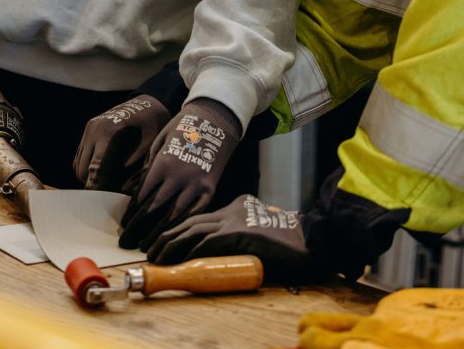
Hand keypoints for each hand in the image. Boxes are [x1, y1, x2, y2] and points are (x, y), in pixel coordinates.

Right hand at [74, 95, 170, 190]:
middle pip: (84, 171)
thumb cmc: (152, 127)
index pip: (96, 169)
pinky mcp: (87, 130)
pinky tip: (103, 171)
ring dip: (89, 178)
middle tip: (110, 195)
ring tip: (108, 183)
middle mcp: (93, 130)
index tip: (96, 206)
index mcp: (108, 134)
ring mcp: (88, 129)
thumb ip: (130, 172)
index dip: (95, 189)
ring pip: (79, 166)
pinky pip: (80, 157)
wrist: (148, 104)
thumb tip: (117, 194)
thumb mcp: (146, 150)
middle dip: (94, 185)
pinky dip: (87, 168)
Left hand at [118, 98, 240, 250]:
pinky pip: (194, 213)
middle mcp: (179, 177)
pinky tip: (171, 235)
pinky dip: (181, 225)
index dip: (132, 212)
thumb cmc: (182, 129)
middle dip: (139, 226)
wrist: (215, 121)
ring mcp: (196, 185)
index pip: (143, 195)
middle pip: (155, 209)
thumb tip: (129, 190)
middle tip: (127, 241)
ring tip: (146, 245)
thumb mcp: (160, 142)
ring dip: (158, 232)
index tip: (123, 224)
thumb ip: (147, 167)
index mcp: (163, 164)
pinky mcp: (210, 190)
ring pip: (174, 215)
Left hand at [148, 193, 315, 283]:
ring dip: (172, 243)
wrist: (312, 240)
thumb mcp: (260, 233)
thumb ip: (240, 235)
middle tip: (151, 249)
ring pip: (194, 229)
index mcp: (238, 205)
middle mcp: (233, 208)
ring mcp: (235, 219)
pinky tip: (178, 259)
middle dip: (169, 234)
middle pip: (192, 219)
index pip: (201, 216)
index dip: (180, 228)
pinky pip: (208, 242)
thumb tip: (220, 253)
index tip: (164, 240)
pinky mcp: (240, 233)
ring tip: (156, 256)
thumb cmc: (290, 242)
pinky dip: (190, 250)